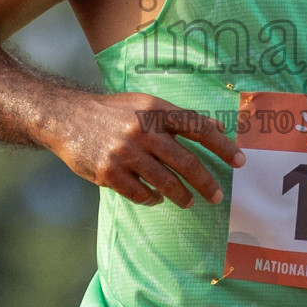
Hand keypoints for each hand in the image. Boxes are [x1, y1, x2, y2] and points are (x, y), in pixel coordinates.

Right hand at [49, 92, 244, 207]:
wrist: (67, 117)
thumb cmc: (112, 113)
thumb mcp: (145, 105)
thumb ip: (177, 118)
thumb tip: (216, 129)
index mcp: (156, 110)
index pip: (199, 127)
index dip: (222, 145)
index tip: (240, 161)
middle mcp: (143, 130)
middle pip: (186, 162)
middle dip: (207, 183)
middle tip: (218, 196)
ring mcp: (125, 153)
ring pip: (166, 183)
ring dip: (182, 196)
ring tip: (188, 201)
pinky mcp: (108, 172)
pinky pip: (140, 194)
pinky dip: (152, 198)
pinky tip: (156, 197)